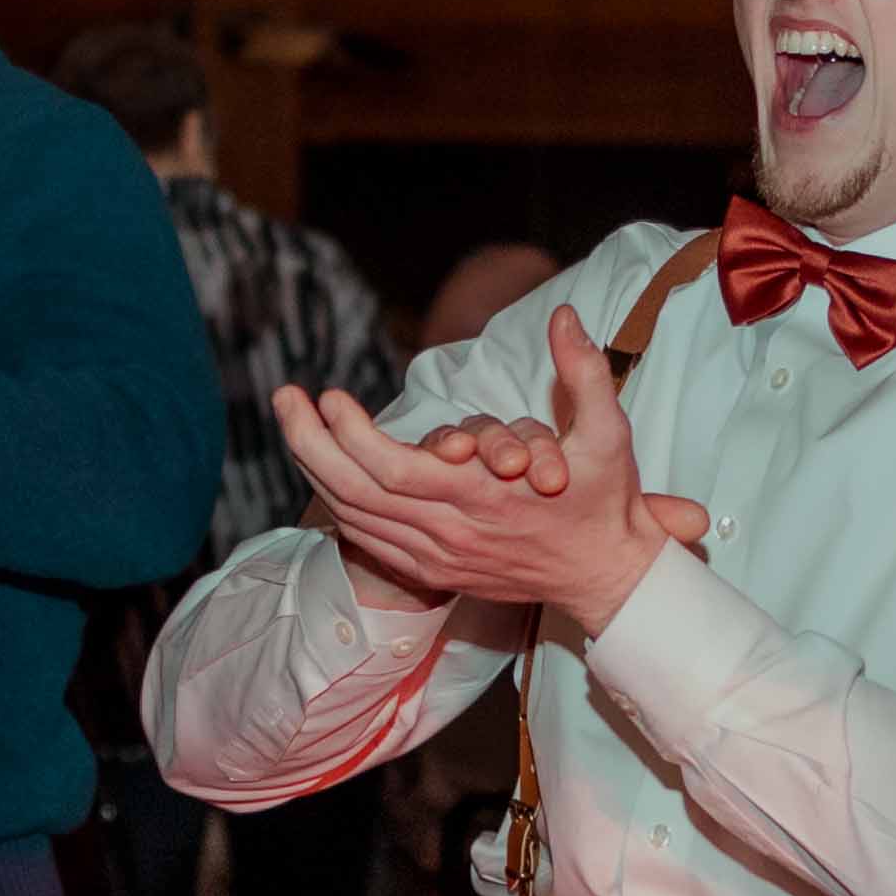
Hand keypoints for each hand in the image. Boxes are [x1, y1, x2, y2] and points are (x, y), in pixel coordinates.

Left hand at [278, 313, 711, 628]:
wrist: (605, 577)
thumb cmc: (604, 502)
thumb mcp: (609, 434)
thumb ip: (585, 372)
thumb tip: (565, 317)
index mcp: (484, 498)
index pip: (396, 471)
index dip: (354, 437)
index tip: (329, 396)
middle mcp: (450, 531)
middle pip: (357, 493)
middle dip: (311, 444)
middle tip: (285, 399)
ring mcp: (437, 555)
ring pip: (354, 517)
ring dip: (316, 469)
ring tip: (292, 422)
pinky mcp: (432, 569)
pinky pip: (367, 539)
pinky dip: (337, 504)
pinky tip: (320, 468)